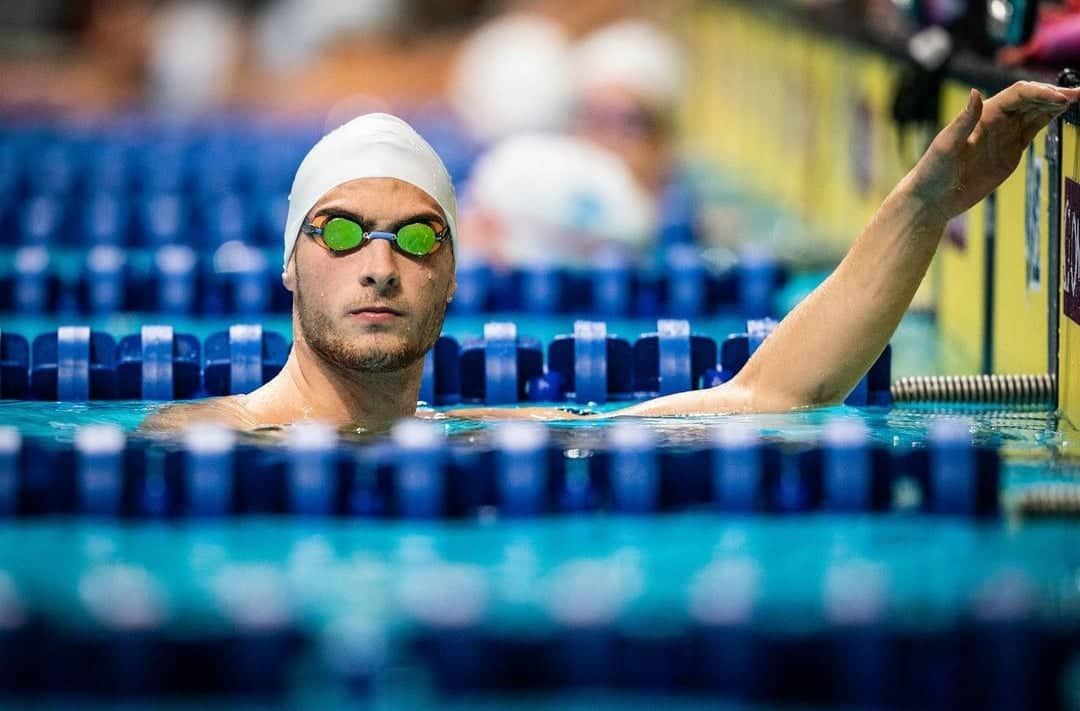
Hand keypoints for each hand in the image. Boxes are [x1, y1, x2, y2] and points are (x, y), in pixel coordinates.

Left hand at [907, 81, 1079, 222]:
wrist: (932, 198)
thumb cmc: (932, 172)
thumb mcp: (946, 146)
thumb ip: (963, 120)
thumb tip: (976, 92)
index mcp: (983, 114)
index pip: (1018, 94)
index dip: (1040, 92)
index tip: (1060, 98)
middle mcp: (996, 120)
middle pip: (1031, 99)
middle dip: (1055, 94)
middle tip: (1078, 94)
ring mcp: (1005, 135)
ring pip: (1036, 111)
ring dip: (1056, 103)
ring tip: (1077, 98)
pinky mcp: (1010, 152)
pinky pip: (1034, 129)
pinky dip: (1050, 118)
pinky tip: (1063, 112)